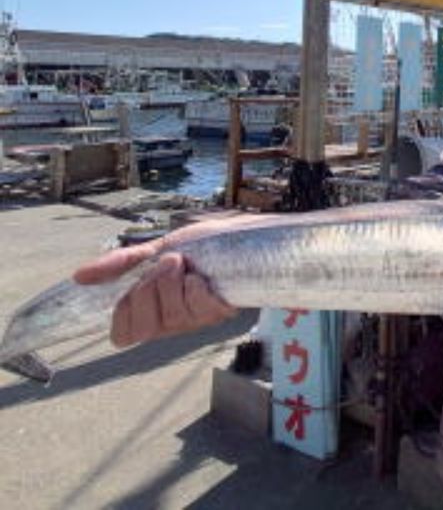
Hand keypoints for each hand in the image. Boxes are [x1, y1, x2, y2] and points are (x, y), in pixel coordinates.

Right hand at [74, 244, 236, 347]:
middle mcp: (171, 323)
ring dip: (172, 280)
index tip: (135, 281)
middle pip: (143, 326)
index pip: (122, 335)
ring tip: (183, 263)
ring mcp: (195, 321)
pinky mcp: (218, 312)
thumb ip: (118, 264)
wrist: (237, 234)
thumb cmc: (196, 247)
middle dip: (148, 288)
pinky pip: (197, 305)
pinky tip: (202, 276)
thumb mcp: (152, 251)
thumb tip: (78, 277)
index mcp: (150, 313)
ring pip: (170, 314)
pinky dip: (195, 285)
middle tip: (166, 264)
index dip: (124, 309)